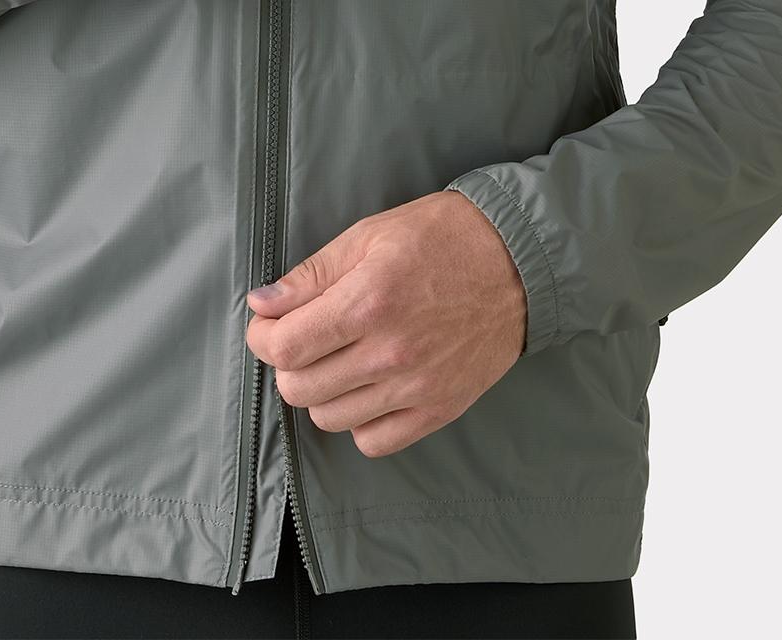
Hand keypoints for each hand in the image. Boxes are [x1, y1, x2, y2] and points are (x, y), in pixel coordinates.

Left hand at [245, 190, 525, 457]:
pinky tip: (368, 390)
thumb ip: (310, 276)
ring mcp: (417, 386)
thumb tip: (261, 305)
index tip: (271, 325)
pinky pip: (374, 442)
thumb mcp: (369, 237)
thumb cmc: (442, 238)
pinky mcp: (440, 408)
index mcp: (367, 303)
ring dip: (322, 392)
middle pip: (299, 388)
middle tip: (305, 340)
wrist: (520, 260)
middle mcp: (390, 353)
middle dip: (288, 363)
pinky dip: (360, 422)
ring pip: (329, 419)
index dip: (263, 337)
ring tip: (339, 362)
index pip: (283, 348)